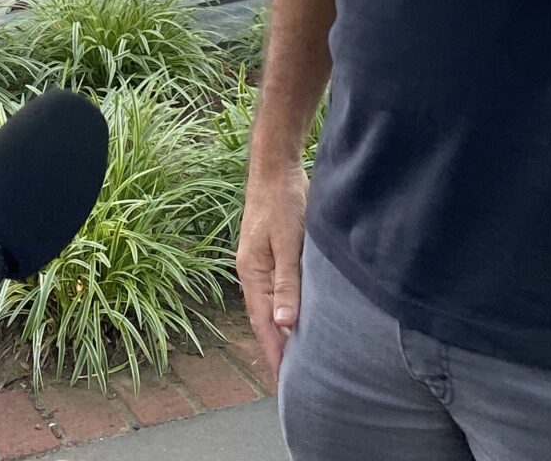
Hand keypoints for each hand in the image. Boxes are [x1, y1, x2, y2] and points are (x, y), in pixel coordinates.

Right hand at [237, 165, 308, 379]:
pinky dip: (286, 310)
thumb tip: (285, 323)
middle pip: (264, 319)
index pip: (263, 323)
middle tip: (291, 381)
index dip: (274, 352)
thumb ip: (286, 282)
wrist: (276, 168)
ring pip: (271, 307)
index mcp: (252, 274)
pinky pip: (278, 292)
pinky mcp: (273, 255)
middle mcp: (253, 273)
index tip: (283, 382)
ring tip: (294, 359)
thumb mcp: (288, 242)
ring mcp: (262, 264)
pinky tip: (297, 319)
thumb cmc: (282, 201)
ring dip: (281, 332)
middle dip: (276, 349)